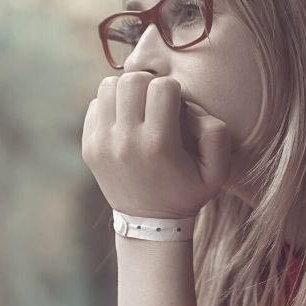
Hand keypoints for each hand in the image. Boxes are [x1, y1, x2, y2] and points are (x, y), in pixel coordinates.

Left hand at [81, 72, 230, 219]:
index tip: (176, 109)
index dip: (174, 91)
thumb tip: (188, 106)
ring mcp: (101, 144)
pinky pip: (95, 105)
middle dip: (148, 84)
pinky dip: (111, 106)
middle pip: (132, 80)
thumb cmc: (187, 192)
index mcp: (159, 144)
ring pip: (108, 86)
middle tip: (156, 103)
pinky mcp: (88, 146)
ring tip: (139, 108)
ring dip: (127, 91)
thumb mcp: (217, 171)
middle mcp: (126, 141)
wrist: (149, 224)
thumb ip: (216, 132)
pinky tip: (125, 123)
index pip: (162, 86)